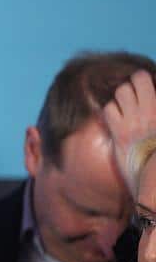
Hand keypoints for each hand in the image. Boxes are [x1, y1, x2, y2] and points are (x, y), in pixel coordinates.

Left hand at [102, 69, 155, 194]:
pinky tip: (117, 120)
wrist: (155, 182)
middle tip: (138, 94)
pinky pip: (109, 110)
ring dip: (122, 96)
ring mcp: (137, 121)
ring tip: (126, 106)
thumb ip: (154, 108)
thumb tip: (151, 95)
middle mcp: (153, 113)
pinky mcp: (121, 133)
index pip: (151, 80)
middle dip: (136, 83)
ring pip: (122, 91)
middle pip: (139, 79)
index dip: (149, 81)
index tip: (150, 86)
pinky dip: (111, 111)